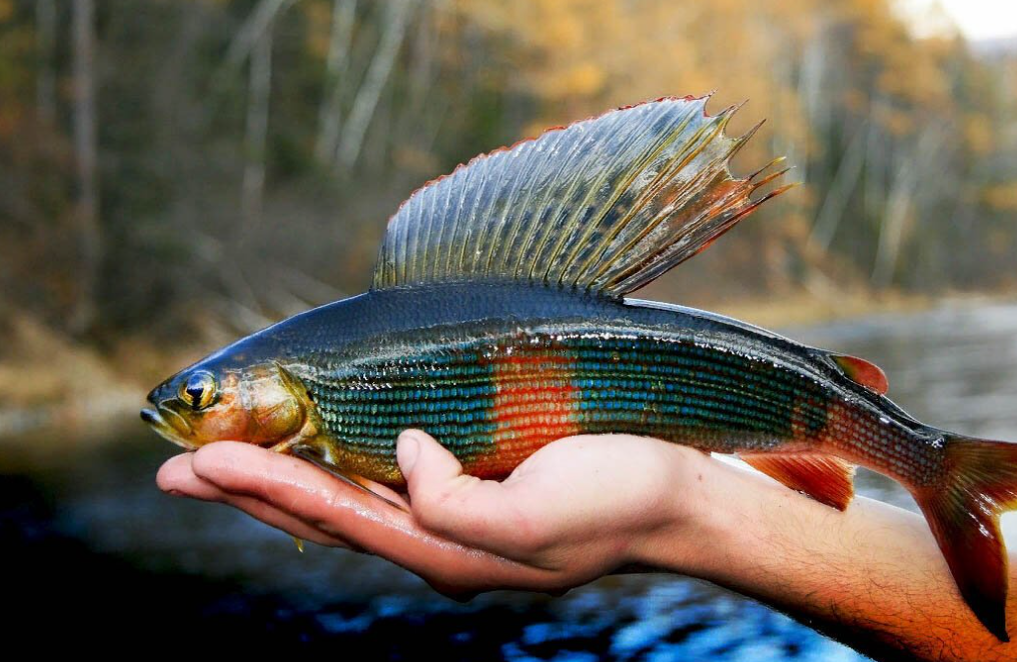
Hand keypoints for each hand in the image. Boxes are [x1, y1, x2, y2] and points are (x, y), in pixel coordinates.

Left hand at [156, 430, 717, 596]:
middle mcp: (439, 540)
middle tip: (179, 468)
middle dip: (249, 491)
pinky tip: (319, 457)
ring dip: (281, 481)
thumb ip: (459, 504)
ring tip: (226, 465)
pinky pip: (382, 483)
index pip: (336, 515)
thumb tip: (402, 455)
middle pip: (323, 515)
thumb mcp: (543, 516)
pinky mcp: (473, 489)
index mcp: (449, 551)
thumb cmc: (621, 497)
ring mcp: (454, 517)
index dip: (265, 485)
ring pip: (346, 500)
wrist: (679, 500)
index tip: (199, 459)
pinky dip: (333, 468)